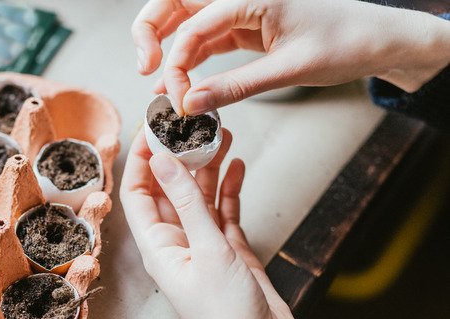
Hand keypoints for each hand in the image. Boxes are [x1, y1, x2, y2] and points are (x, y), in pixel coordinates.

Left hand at [120, 129, 307, 318]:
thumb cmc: (228, 317)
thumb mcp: (207, 250)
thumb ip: (187, 202)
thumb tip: (161, 158)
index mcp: (157, 246)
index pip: (138, 192)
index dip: (143, 157)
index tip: (156, 124)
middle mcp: (176, 243)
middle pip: (170, 188)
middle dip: (180, 155)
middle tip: (195, 122)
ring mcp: (204, 246)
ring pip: (200, 196)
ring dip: (208, 166)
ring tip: (221, 133)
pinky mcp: (231, 251)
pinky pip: (225, 211)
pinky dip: (230, 188)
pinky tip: (237, 164)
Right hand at [132, 0, 449, 115]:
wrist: (378, 40)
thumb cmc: (345, 42)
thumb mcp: (289, 69)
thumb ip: (235, 87)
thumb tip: (192, 104)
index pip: (194, 23)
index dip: (177, 62)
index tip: (177, 98)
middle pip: (176, 3)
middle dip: (151, 31)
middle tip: (145, 67)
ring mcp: (240, 10)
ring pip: (186, 20)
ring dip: (167, 46)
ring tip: (156, 81)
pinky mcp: (244, 27)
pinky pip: (205, 39)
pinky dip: (189, 60)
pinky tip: (179, 84)